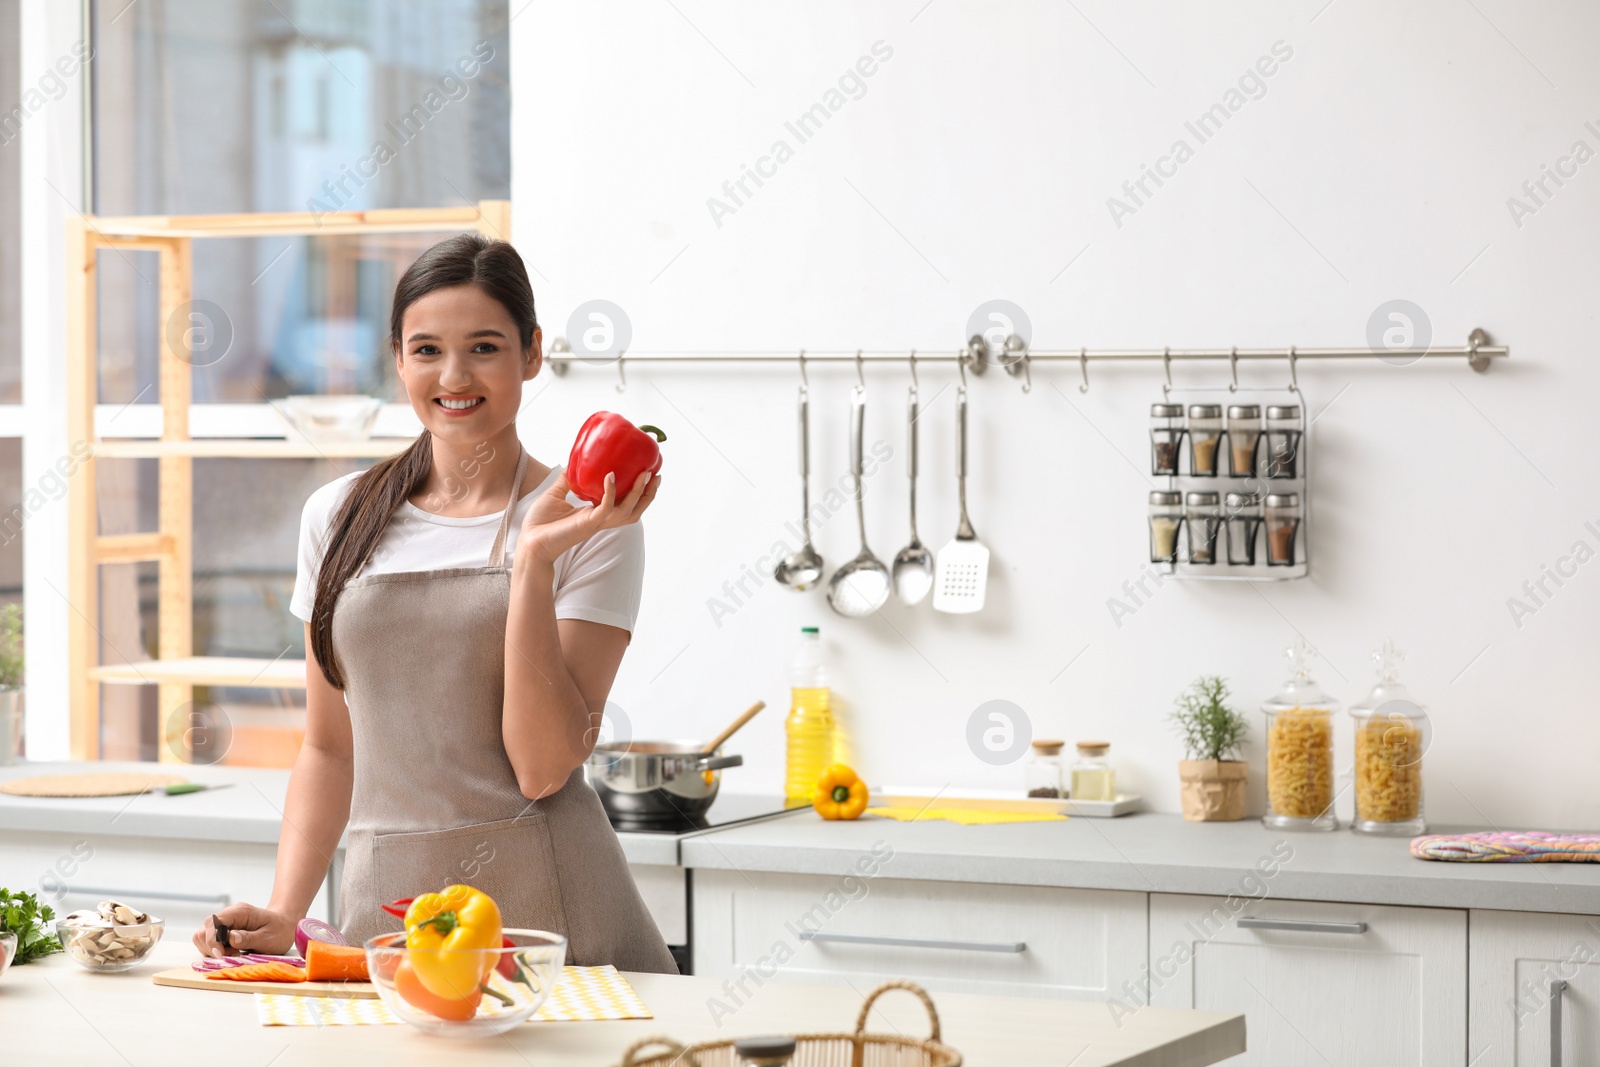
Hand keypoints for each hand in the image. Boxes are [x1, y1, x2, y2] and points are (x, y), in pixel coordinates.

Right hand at [192, 903, 297, 957]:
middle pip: (204, 931)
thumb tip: (230, 938)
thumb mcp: (268, 937)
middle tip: (233, 954)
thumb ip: (248, 938)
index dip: (212, 940)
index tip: (222, 955)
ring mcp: (224, 924)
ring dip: (213, 950)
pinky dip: (216, 951)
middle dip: (213, 948)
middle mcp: (228, 915)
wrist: (284, 925)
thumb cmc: (279, 930)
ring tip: (234, 953)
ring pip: (202, 938)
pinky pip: (209, 943)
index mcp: (239, 912)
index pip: (213, 923)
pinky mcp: (222, 933)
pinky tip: (232, 952)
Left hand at [516, 468, 658, 567]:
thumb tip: (573, 461)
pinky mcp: (587, 524)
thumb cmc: (540, 523)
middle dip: (648, 495)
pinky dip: (611, 493)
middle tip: (656, 475)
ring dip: (638, 493)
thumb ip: (567, 480)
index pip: (626, 504)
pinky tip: (610, 477)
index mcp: (596, 514)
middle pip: (635, 511)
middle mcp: (601, 520)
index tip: (648, 473)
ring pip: (628, 512)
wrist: (529, 541)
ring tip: (643, 474)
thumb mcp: (555, 494)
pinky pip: (606, 509)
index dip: (640, 492)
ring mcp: (595, 523)